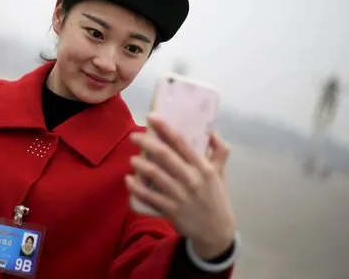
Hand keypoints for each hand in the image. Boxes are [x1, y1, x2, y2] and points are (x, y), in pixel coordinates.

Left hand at [125, 114, 235, 258]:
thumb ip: (219, 151)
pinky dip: (136, 188)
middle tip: (134, 136)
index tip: (151, 117)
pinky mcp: (171, 210)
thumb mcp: (221, 173)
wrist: (217, 231)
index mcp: (203, 167)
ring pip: (155, 175)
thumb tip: (212, 131)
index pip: (182, 143)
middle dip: (147, 143)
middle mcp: (192, 179)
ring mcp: (181, 195)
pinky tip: (128, 180)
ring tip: (132, 159)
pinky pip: (150, 197)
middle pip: (165, 156)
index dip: (165, 128)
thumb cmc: (216, 198)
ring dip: (140, 165)